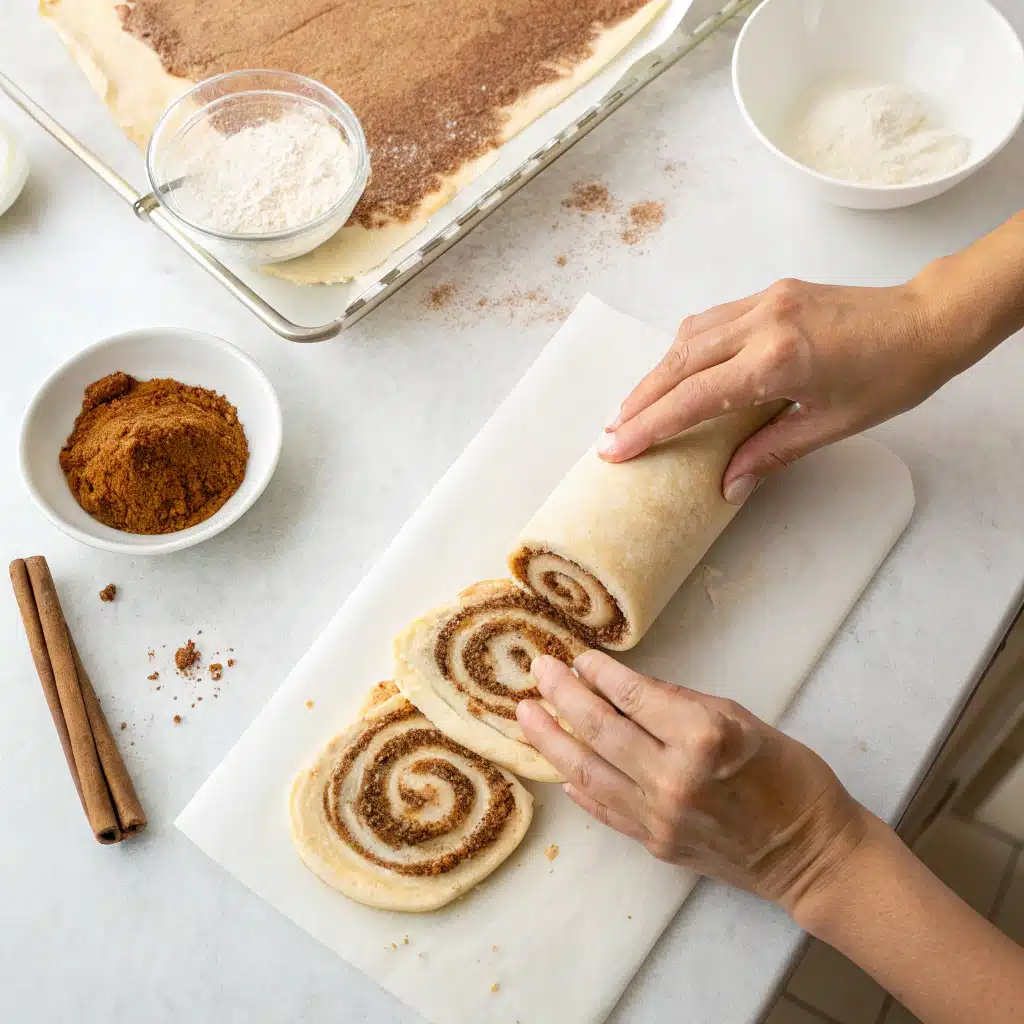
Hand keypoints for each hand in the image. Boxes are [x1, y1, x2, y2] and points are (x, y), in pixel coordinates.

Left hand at [517, 651, 867, 910]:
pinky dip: (579, 786)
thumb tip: (628, 687)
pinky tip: (560, 768)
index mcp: (702, 737)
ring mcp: (659, 816)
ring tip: (526, 714)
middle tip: (540, 670)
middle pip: (600, 730)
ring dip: (551, 740)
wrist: (811, 853)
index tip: (578, 657)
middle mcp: (674, 777)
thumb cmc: (791, 776)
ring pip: (587, 771)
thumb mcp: (742, 718)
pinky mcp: (654, 843)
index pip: (633, 695)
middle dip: (563, 695)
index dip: (599, 673)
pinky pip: (604, 808)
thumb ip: (680, 703)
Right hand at [597, 277, 962, 502]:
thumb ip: (770, 452)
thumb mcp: (831, 424)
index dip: (650, 426)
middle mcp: (763, 323)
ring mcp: (765, 301)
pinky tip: (676, 373)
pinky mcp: (770, 292)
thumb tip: (727, 485)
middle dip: (639, 400)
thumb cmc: (893, 375)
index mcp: (779, 360)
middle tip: (612, 432)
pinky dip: (684, 349)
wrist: (930, 318)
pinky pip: (711, 320)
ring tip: (635, 408)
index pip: (694, 398)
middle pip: (678, 362)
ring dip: (656, 373)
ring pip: (688, 335)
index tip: (616, 448)